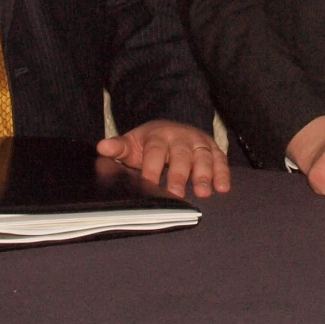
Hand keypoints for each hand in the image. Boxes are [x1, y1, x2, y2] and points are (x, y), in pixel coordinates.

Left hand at [99, 121, 230, 198]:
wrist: (172, 128)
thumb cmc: (150, 143)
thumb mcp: (133, 143)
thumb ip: (118, 147)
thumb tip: (101, 147)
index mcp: (158, 136)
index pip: (155, 152)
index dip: (152, 168)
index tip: (149, 185)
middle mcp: (180, 137)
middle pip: (180, 156)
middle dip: (179, 175)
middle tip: (178, 195)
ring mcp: (198, 142)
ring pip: (202, 157)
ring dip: (204, 175)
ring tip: (203, 192)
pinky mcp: (213, 148)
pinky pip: (220, 160)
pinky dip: (223, 174)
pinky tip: (223, 188)